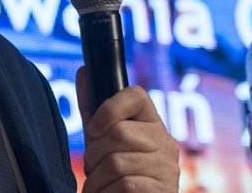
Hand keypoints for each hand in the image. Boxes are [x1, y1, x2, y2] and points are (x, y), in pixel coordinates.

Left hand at [76, 67, 180, 191]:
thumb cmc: (116, 177)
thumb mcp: (102, 143)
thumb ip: (94, 112)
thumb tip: (84, 71)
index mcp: (152, 125)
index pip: (136, 95)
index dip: (110, 108)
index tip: (94, 130)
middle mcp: (165, 144)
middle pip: (119, 132)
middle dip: (94, 155)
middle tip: (95, 170)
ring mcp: (167, 168)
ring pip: (117, 163)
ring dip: (97, 180)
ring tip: (101, 186)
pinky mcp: (163, 190)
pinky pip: (124, 185)